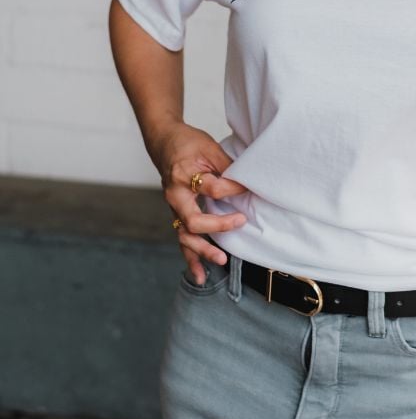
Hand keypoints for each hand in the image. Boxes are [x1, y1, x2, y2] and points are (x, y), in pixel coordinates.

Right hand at [158, 123, 248, 285]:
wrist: (164, 143)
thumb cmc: (188, 143)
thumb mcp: (209, 147)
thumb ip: (226, 166)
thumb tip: (247, 183)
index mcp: (183, 175)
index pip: (212, 188)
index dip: (233, 188)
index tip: (247, 188)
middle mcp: (175, 195)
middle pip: (193, 220)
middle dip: (217, 227)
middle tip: (239, 222)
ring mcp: (174, 208)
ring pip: (185, 236)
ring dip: (202, 251)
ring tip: (221, 260)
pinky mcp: (178, 215)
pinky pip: (182, 239)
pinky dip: (191, 259)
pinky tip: (200, 275)